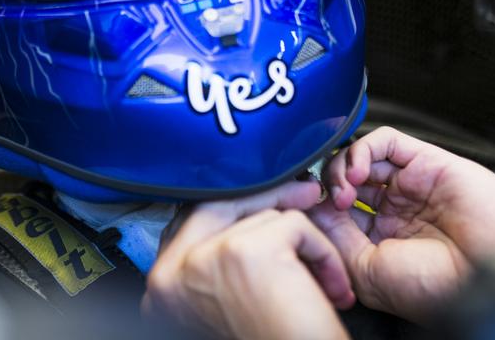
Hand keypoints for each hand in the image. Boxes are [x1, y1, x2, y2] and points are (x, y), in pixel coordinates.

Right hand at [144, 181, 353, 339]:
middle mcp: (172, 273)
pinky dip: (323, 252)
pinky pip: (294, 224)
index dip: (234, 211)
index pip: (189, 222)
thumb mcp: (225, 299)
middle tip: (304, 196)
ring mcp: (205, 257)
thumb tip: (240, 204)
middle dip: (266, 199)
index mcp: (162, 288)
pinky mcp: (243, 251)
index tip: (268, 204)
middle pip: (217, 206)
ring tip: (324, 283)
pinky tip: (332, 287)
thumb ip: (215, 255)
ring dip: (304, 245)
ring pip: (263, 216)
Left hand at [310, 127, 494, 323]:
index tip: (300, 211)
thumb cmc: (438, 288)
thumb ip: (337, 236)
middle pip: (344, 180)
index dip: (314, 206)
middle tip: (318, 199)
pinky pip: (386, 141)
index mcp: (381, 241)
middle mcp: (395, 211)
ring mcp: (411, 185)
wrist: (491, 276)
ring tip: (342, 192)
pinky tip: (357, 173)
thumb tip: (309, 207)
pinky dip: (362, 150)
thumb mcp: (368, 272)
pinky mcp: (428, 161)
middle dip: (324, 185)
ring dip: (339, 168)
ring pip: (360, 157)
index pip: (334, 210)